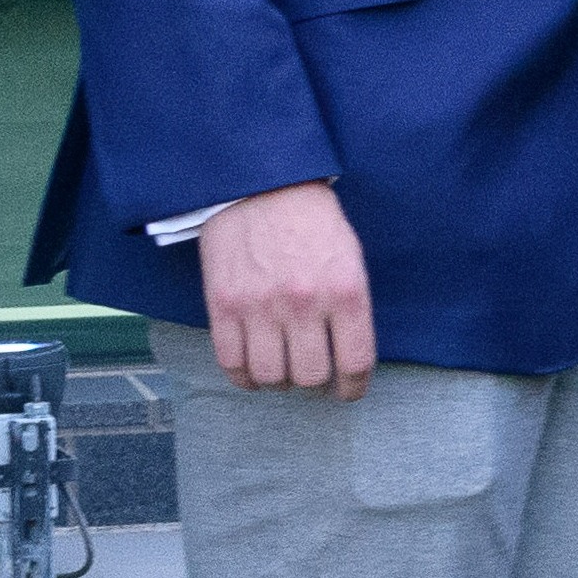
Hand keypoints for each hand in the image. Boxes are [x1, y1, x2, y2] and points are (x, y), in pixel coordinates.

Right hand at [197, 182, 376, 396]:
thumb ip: (350, 307)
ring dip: (278, 380)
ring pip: (270, 376)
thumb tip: (347, 355)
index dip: (352, 387)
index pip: (355, 362)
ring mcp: (259, 307)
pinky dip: (243, 376)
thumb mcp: (349, 259)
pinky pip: (231, 362)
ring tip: (281, 368)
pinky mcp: (222, 305)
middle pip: (310, 376)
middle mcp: (303, 304)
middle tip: (311, 373)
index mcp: (345, 292)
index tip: (347, 391)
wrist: (260, 185)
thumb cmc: (312, 222)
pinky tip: (252, 369)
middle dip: (314, 382)